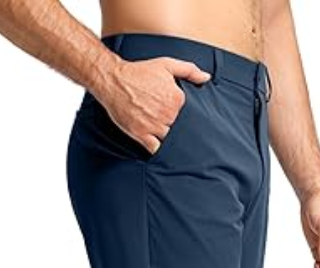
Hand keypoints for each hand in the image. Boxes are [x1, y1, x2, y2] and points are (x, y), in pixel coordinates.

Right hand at [96, 57, 210, 154]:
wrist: (114, 80)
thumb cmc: (139, 72)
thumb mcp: (166, 65)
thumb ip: (189, 70)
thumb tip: (206, 78)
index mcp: (176, 98)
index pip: (186, 113)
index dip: (178, 112)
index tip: (169, 109)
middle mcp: (167, 114)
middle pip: (178, 127)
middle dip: (172, 124)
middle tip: (161, 118)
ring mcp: (154, 126)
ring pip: (168, 139)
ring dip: (165, 136)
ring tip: (157, 129)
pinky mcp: (141, 134)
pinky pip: (156, 149)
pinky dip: (157, 149)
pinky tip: (156, 144)